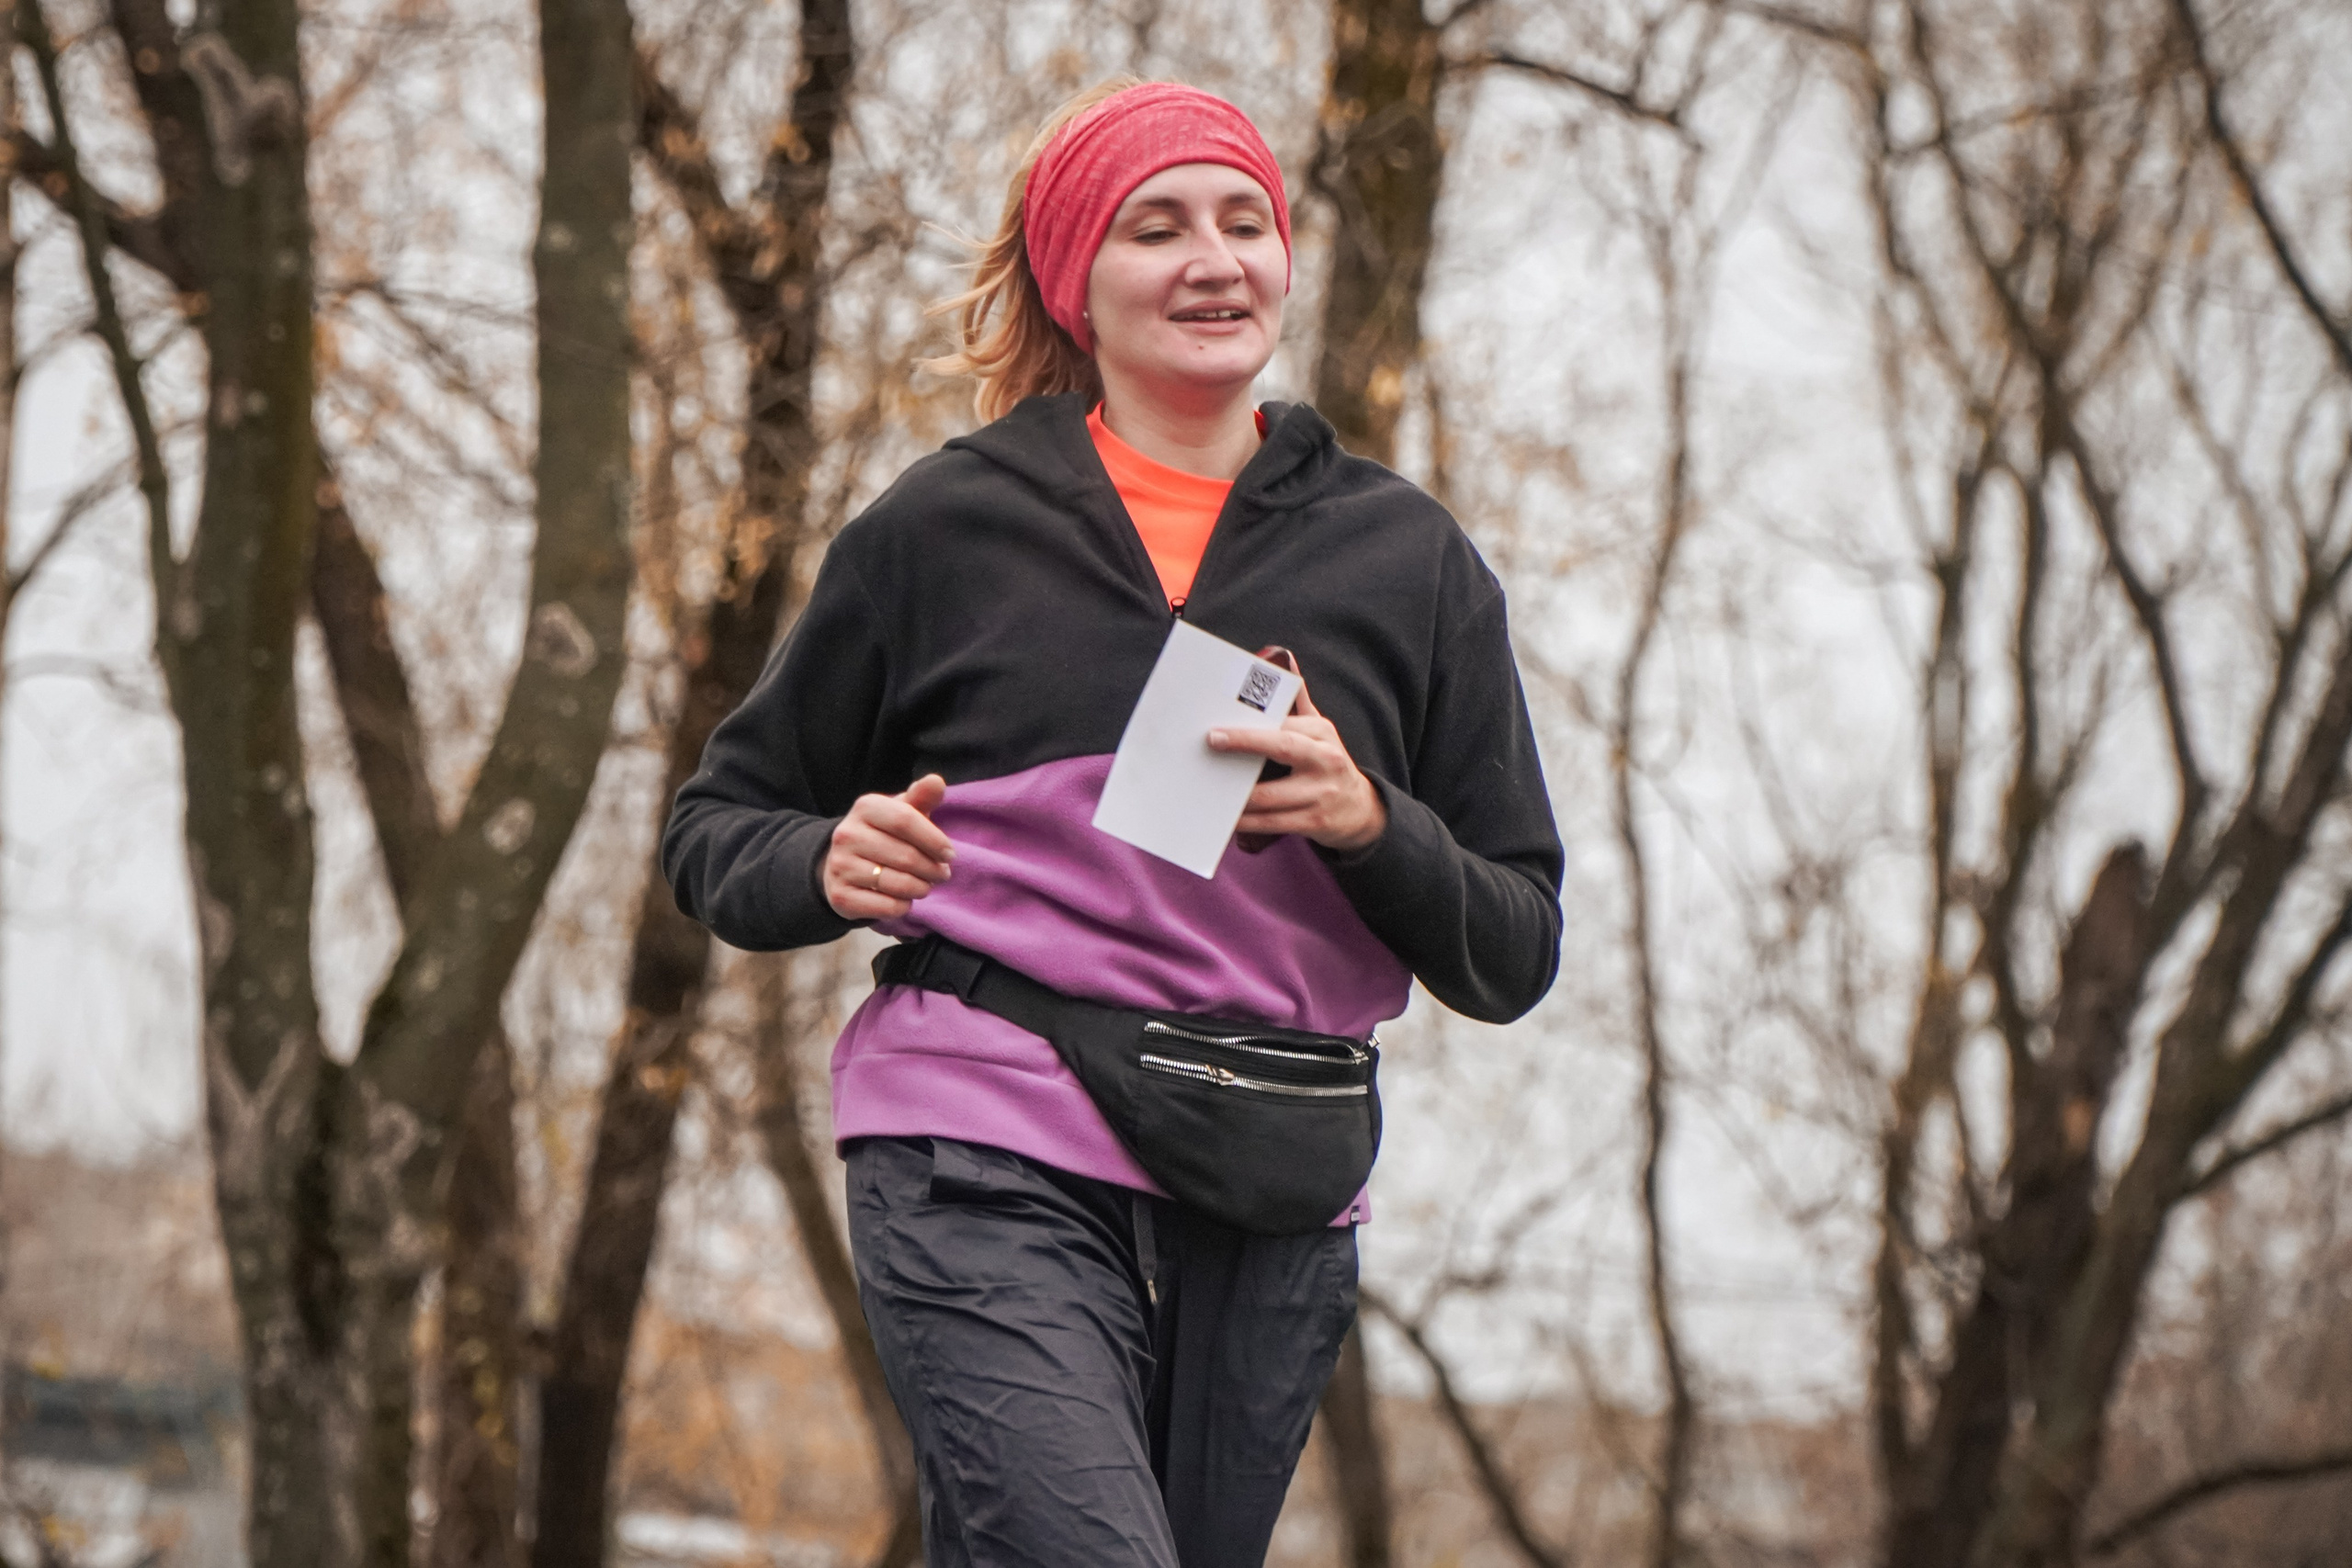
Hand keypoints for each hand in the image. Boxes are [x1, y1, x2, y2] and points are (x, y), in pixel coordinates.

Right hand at [824, 774, 954, 919]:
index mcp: (865, 807)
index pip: (906, 821)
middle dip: (932, 869)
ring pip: (898, 884)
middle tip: (941, 874)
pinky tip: (903, 899)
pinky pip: (886, 907)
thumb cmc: (884, 834)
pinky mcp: (840, 896)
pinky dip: (903, 906)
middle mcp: (847, 834)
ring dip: (921, 888)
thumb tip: (937, 782)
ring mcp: (840, 866)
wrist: (841, 864)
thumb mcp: (901, 812)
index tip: (949, 854)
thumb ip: (921, 797)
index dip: (934, 840)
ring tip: (925, 885)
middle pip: (906, 856)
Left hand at [1208, 671, 1385, 852]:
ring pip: (1270, 795)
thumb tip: (1285, 660)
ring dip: (1236, 794)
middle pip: (1281, 748)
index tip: (1220, 725)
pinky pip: (1272, 823)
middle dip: (1244, 743)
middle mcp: (1325, 760)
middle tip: (1211, 741)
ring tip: (1208, 786)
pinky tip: (1227, 818)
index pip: (1285, 724)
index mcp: (1322, 734)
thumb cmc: (1329, 764)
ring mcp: (1320, 794)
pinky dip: (1246, 821)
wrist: (1361, 809)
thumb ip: (1299, 701)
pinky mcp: (1314, 822)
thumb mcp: (1320, 731)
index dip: (1252, 724)